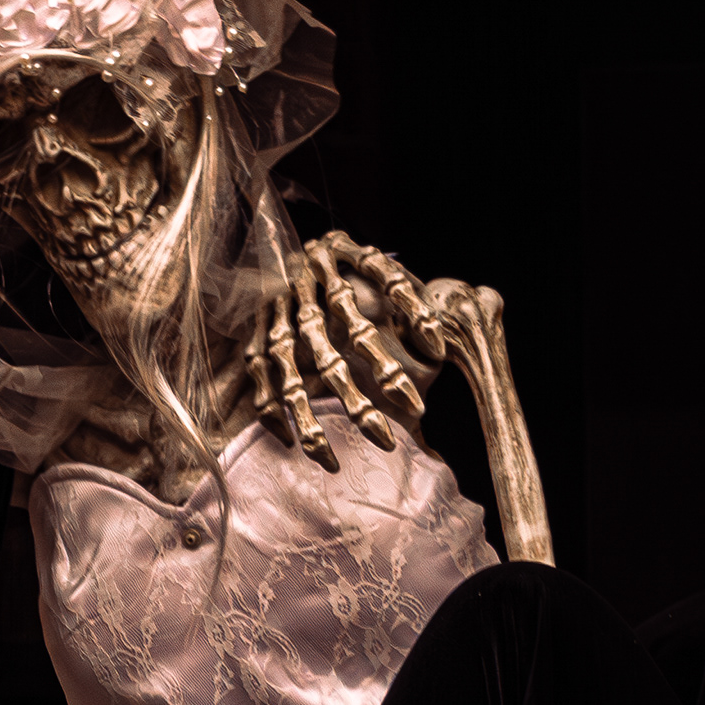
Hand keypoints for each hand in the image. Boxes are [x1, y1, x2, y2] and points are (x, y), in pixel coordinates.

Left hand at [248, 233, 445, 470]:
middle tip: (383, 441)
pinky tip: (434, 347)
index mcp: (279, 333)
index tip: (328, 463)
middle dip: (355, 405)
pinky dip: (415, 316)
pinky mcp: (359, 253)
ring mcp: (330, 280)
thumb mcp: (272, 343)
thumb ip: (270, 386)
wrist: (306, 241)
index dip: (306, 424)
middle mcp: (303, 309)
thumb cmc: (294, 306)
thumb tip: (279, 438)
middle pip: (327, 363)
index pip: (285, 386)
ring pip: (360, 330)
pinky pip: (390, 283)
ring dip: (387, 371)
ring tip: (415, 405)